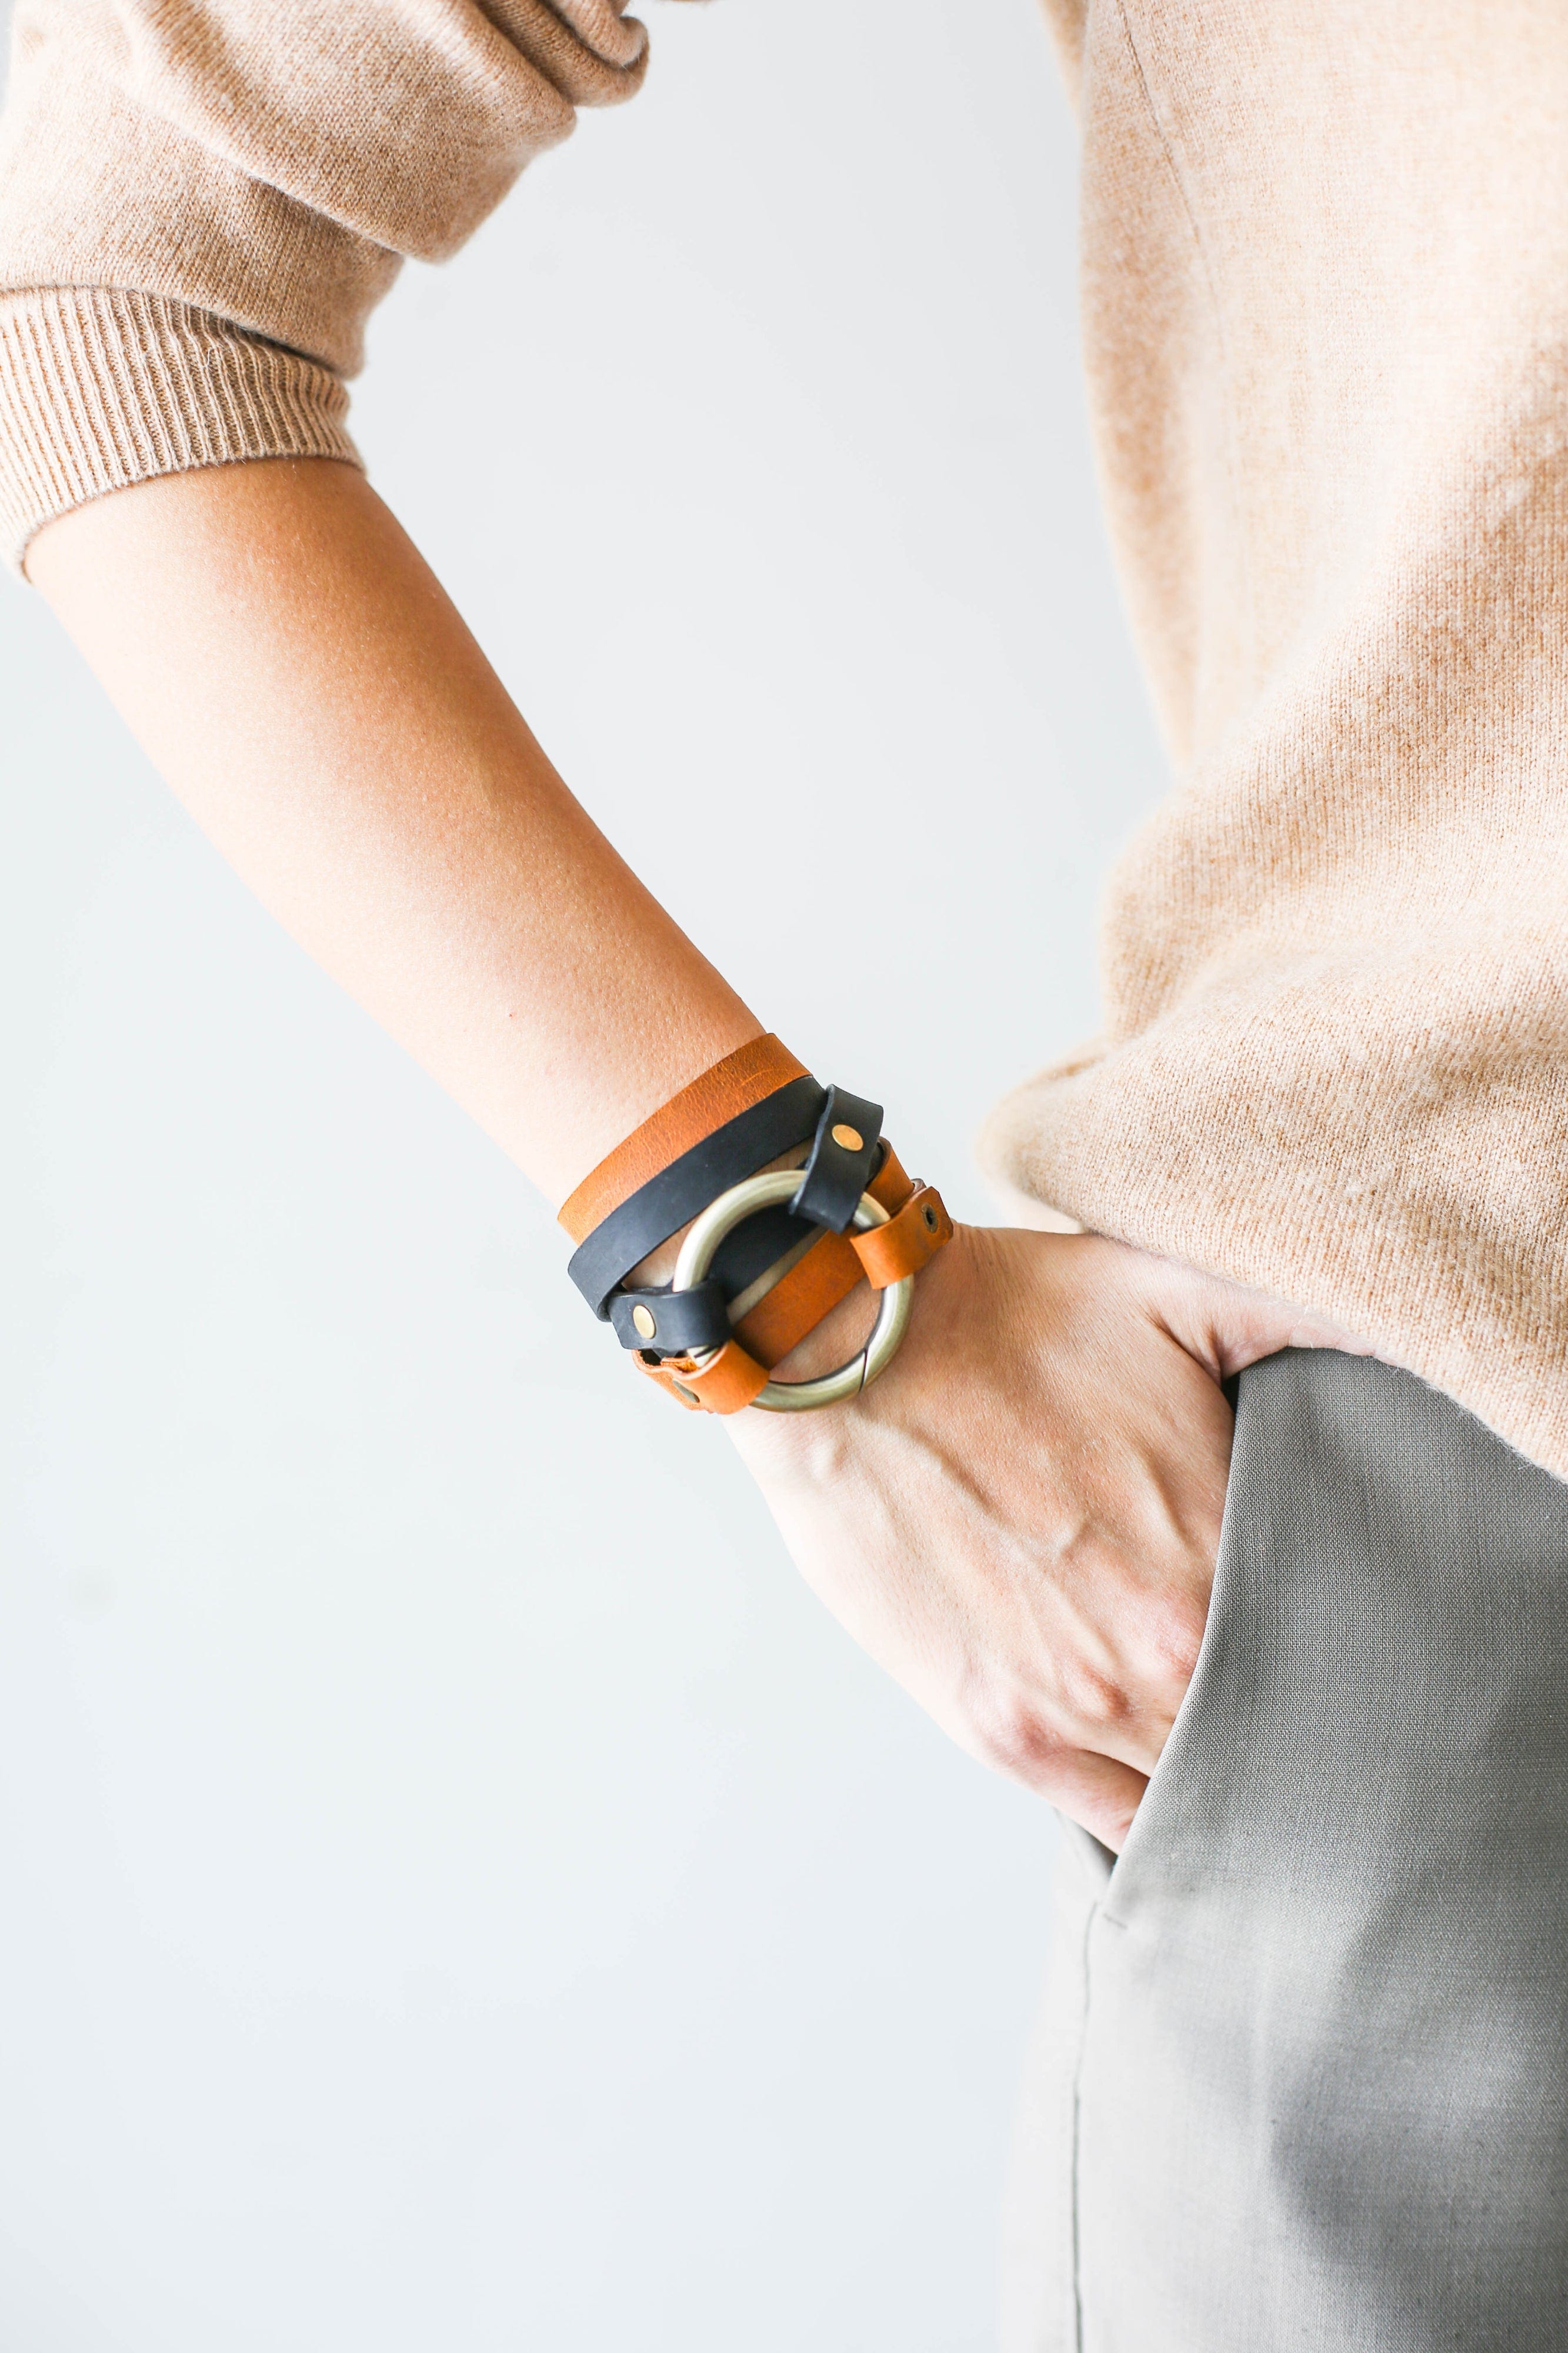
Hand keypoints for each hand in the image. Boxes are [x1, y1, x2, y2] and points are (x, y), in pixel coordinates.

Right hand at [727, 1227, 1365, 1849]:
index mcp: (1217, 1554)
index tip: (1340, 1621)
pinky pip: (1107, 1818)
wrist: (839, 1348)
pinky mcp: (995, 1727)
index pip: (1330, 1646)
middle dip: (1290, 1706)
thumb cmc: (1000, 1313)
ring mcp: (1071, 1706)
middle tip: (1291, 1672)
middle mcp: (1156, 1653)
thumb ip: (1303, 1315)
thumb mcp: (1175, 1283)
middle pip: (1272, 1729)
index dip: (1344, 1641)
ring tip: (1228, 1717)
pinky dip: (1148, 1808)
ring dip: (1221, 1763)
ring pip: (1194, 1787)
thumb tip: (1402, 1327)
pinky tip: (1168, 1775)